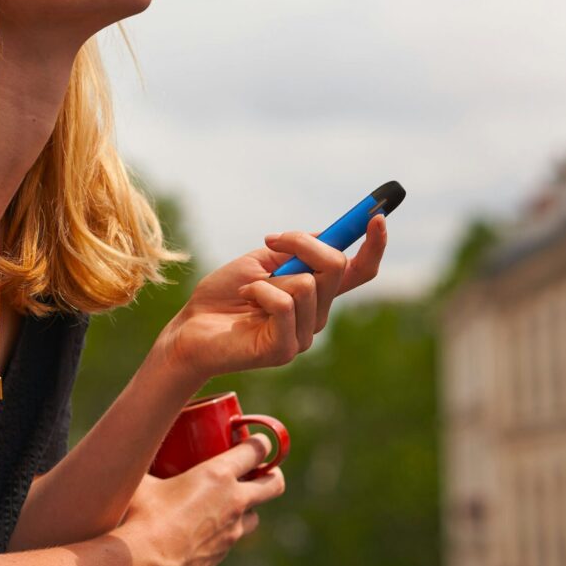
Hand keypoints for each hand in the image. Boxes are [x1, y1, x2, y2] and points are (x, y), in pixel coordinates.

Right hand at [114, 436, 286, 565]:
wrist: (144, 564)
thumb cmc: (141, 517)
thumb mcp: (142, 480)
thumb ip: (144, 464)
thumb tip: (132, 452)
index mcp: (218, 475)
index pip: (257, 451)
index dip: (261, 443)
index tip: (255, 441)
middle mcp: (233, 501)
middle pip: (274, 483)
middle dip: (270, 474)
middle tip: (255, 470)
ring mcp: (232, 531)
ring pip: (256, 515)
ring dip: (248, 506)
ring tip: (227, 501)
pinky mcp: (223, 554)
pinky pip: (233, 537)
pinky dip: (227, 530)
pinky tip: (206, 528)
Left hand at [158, 214, 387, 380]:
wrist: (188, 329)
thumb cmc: (221, 297)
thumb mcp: (259, 262)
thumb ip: (293, 251)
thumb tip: (326, 235)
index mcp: (315, 294)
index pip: (359, 272)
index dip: (374, 246)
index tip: (377, 216)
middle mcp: (316, 316)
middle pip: (335, 266)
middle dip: (303, 243)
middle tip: (270, 240)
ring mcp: (302, 336)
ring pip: (307, 284)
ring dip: (269, 277)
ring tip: (247, 291)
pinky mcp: (284, 349)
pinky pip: (284, 304)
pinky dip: (259, 291)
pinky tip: (245, 301)